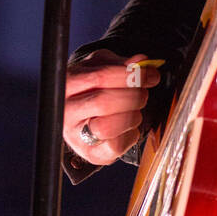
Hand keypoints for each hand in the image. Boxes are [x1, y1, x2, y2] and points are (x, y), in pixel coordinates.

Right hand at [63, 49, 161, 166]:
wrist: (82, 116)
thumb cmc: (92, 87)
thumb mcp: (102, 67)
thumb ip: (121, 63)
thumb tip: (140, 61)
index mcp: (66, 83)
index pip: (101, 77)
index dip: (131, 75)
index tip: (150, 75)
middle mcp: (65, 110)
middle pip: (105, 102)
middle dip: (133, 96)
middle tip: (142, 94)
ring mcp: (76, 135)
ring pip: (109, 126)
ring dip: (132, 116)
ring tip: (133, 110)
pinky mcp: (90, 154)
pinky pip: (116, 145)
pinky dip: (131, 133)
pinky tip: (128, 126)